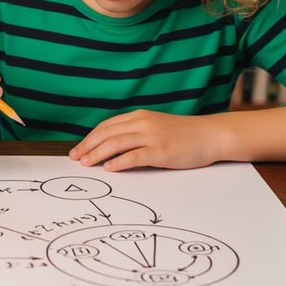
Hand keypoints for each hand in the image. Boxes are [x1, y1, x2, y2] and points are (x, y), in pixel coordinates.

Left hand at [69, 109, 217, 170]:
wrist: (210, 135)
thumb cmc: (184, 134)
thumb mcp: (156, 127)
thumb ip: (136, 133)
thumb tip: (113, 146)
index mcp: (139, 117)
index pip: (107, 126)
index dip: (90, 137)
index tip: (78, 148)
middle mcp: (142, 123)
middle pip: (107, 133)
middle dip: (88, 145)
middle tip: (75, 157)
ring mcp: (151, 136)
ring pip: (116, 143)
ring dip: (98, 153)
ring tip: (86, 163)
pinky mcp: (161, 150)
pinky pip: (135, 156)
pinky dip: (119, 162)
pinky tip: (109, 168)